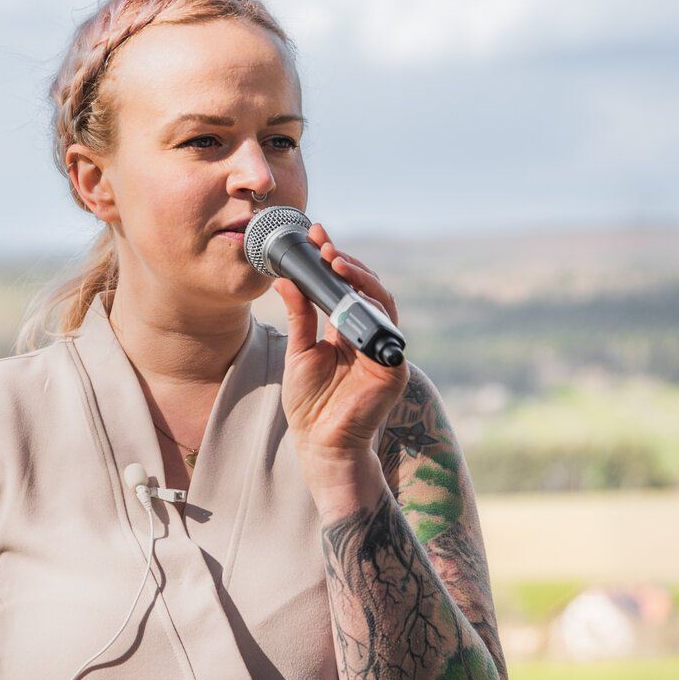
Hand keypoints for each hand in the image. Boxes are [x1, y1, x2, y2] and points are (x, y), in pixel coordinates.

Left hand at [271, 223, 406, 463]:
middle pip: (366, 288)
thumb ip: (299, 314)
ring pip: (381, 301)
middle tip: (324, 244)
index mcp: (347, 330)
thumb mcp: (299, 350)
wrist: (319, 443)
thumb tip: (284, 278)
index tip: (315, 236)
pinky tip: (351, 294)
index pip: (345, 286)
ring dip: (360, 278)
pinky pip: (386, 330)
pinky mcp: (393, 367)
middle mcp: (369, 335)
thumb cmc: (310, 403)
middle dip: (346, 262)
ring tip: (335, 262)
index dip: (333, 260)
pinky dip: (370, 309)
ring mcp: (383, 349)